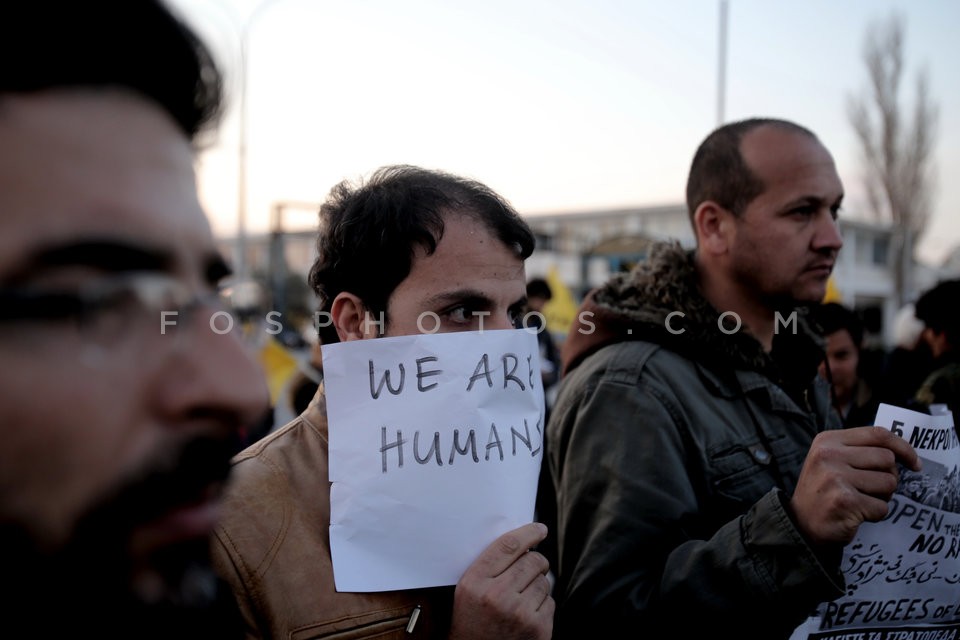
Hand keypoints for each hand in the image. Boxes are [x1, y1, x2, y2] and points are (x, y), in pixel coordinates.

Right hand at [448, 522, 553, 639]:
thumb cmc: (471, 622)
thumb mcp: (467, 591)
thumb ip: (488, 566)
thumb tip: (522, 542)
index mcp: (475, 583)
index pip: (508, 545)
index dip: (528, 533)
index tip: (539, 529)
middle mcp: (498, 597)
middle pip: (532, 560)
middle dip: (536, 560)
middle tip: (531, 565)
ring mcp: (520, 614)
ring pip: (544, 581)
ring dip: (537, 585)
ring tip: (521, 597)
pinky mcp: (538, 629)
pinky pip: (550, 602)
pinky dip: (542, 605)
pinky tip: (527, 614)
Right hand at [790, 426, 920, 546]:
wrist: (801, 524)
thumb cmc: (824, 491)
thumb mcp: (832, 461)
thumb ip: (859, 451)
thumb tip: (902, 451)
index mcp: (828, 440)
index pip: (877, 434)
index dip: (903, 447)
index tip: (914, 463)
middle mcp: (829, 455)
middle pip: (887, 459)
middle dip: (888, 477)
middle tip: (871, 489)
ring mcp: (836, 477)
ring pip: (888, 483)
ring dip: (881, 497)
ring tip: (860, 501)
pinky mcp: (845, 501)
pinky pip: (882, 507)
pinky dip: (874, 515)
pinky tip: (856, 514)